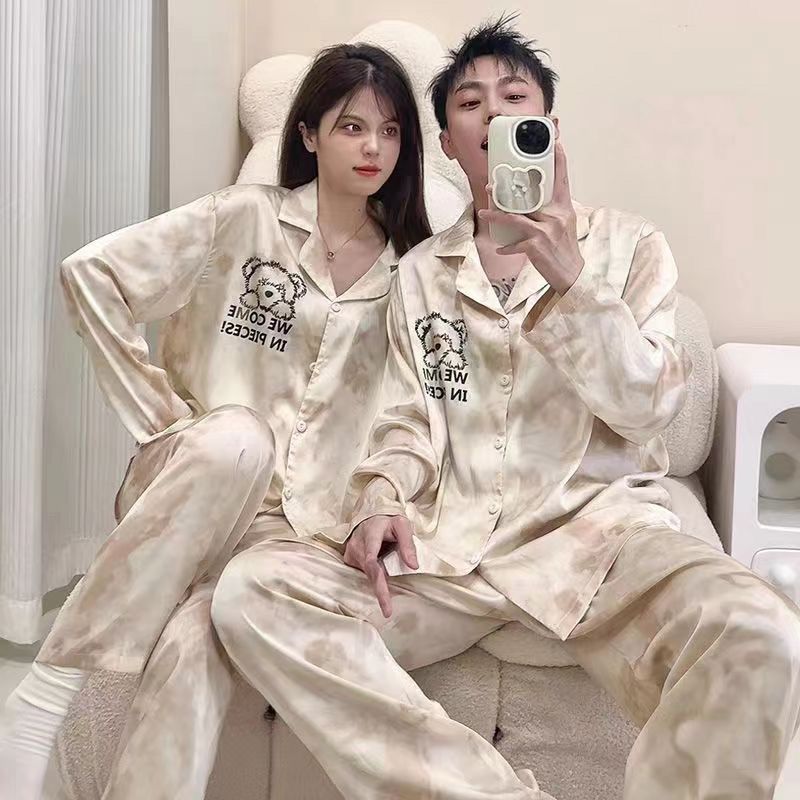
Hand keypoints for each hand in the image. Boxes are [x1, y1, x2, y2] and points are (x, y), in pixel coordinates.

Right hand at [344, 515, 417, 617]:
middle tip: (387, 610)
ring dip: (378, 578)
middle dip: (380, 592)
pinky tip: (379, 567)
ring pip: (366, 573)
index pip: (372, 563)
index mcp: (371, 534)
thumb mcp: (402, 525)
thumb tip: (414, 566)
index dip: (379, 585)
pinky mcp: (348, 557)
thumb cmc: (388, 521)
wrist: (371, 515)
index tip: (386, 604)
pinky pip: (362, 571)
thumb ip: (408, 544)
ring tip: (387, 566)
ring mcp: (350, 551)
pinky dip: (372, 574)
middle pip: (369, 573)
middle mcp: (357, 543)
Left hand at [479, 140, 583, 295]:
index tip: (555, 143)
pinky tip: (499, 247)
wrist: (572, 273)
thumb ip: (552, 210)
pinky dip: (506, 246)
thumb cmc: (566, 249)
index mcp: (564, 208)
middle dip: (508, 190)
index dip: (559, 160)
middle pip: (529, 196)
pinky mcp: (536, 246)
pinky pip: (515, 243)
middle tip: (491, 185)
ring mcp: (545, 230)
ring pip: (516, 217)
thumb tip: (534, 199)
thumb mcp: (565, 224)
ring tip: (485, 212)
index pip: (562, 179)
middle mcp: (555, 216)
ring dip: (497, 215)